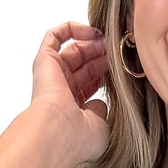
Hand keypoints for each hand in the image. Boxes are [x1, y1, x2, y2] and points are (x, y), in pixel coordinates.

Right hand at [27, 21, 109, 167]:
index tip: (124, 66)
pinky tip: (92, 32)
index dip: (106, 71)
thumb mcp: (101, 128)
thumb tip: (100, 103)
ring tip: (109, 41)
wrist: (57, 133)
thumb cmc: (78, 138)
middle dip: (102, 54)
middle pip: (84, 64)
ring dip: (92, 42)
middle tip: (119, 50)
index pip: (90, 82)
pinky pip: (55, 36)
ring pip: (73, 49)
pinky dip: (73, 28)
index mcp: (72, 108)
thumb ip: (102, 112)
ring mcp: (51, 75)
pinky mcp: (44, 61)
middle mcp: (60, 91)